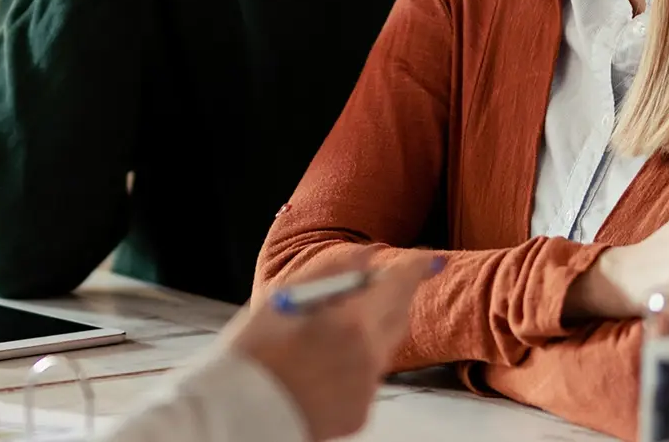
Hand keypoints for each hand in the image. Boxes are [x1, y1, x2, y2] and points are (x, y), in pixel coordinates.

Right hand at [229, 252, 432, 440]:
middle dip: (391, 299)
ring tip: (319, 338)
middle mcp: (368, 358)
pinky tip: (318, 369)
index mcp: (350, 323)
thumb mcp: (286, 298)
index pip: (397, 286)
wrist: (239, 415)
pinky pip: (366, 380)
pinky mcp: (360, 414)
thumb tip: (367, 254)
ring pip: (381, 350)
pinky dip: (352, 367)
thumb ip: (332, 271)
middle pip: (398, 317)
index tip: (428, 258)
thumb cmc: (255, 353)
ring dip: (366, 335)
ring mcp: (366, 390)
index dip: (415, 268)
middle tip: (365, 291)